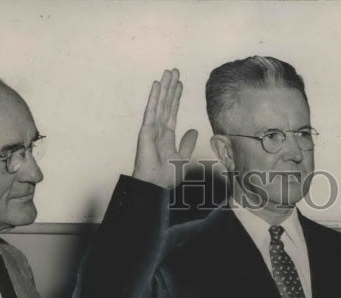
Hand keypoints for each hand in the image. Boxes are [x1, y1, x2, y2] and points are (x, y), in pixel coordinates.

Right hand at [133, 68, 198, 188]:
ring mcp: (152, 127)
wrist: (157, 184)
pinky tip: (157, 84)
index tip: (180, 84)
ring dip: (164, 87)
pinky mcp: (147, 129)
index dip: (176, 97)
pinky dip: (154, 97)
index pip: (172, 111)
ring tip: (168, 72)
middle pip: (166, 103)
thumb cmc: (167, 175)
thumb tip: (194, 130)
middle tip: (174, 70)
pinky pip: (152, 110)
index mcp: (167, 135)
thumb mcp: (183, 158)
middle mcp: (159, 128)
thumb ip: (187, 143)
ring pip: (160, 103)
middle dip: (170, 87)